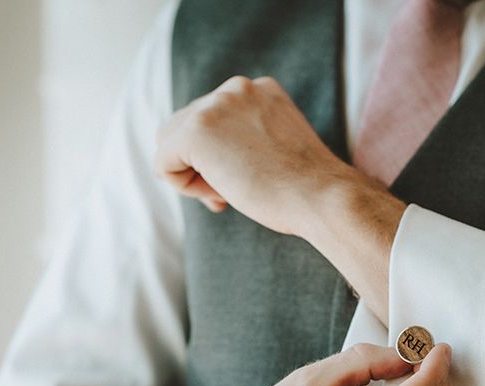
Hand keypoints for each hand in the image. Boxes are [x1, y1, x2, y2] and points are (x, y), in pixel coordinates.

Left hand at [154, 75, 403, 323]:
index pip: (211, 119)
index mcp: (259, 90)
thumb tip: (203, 162)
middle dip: (199, 166)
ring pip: (169, 143)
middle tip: (226, 196)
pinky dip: (183, 187)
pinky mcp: (197, 131)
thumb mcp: (275, 151)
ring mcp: (215, 106)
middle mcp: (235, 88)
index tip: (242, 182)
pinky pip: (163, 163)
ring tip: (225, 195)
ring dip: (191, 176)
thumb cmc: (306, 191)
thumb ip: (243, 142)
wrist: (322, 198)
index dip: (216, 158)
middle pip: (183, 127)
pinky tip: (219, 195)